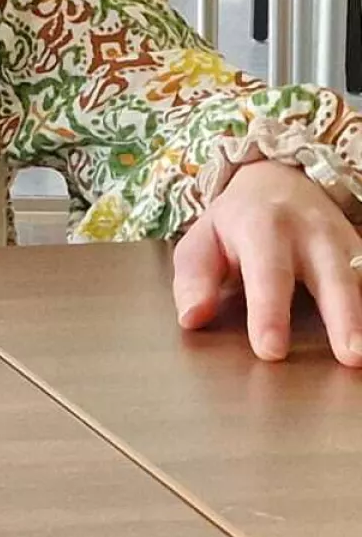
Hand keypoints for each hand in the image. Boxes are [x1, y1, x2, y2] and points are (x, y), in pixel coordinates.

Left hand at [173, 160, 361, 365]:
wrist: (280, 180)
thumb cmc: (236, 222)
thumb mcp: (202, 240)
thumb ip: (195, 278)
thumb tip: (191, 318)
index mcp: (263, 228)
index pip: (267, 274)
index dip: (269, 313)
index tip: (270, 350)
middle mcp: (313, 233)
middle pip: (332, 276)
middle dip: (343, 317)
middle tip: (350, 356)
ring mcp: (347, 243)